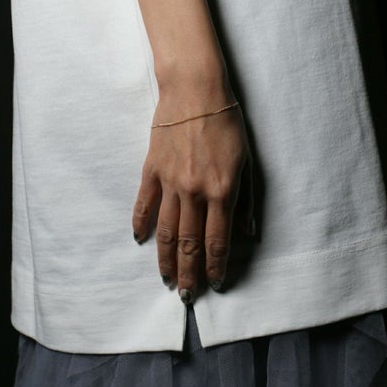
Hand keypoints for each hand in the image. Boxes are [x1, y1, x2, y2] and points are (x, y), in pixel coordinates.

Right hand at [132, 72, 253, 303]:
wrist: (195, 91)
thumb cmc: (226, 124)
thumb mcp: (246, 161)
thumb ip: (245, 200)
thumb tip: (247, 232)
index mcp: (222, 191)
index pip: (218, 240)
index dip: (217, 265)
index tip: (215, 283)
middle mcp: (195, 193)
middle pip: (189, 242)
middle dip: (189, 272)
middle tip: (185, 295)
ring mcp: (170, 183)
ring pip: (166, 230)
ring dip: (165, 258)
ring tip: (165, 278)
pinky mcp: (152, 170)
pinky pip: (144, 203)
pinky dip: (140, 223)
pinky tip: (140, 240)